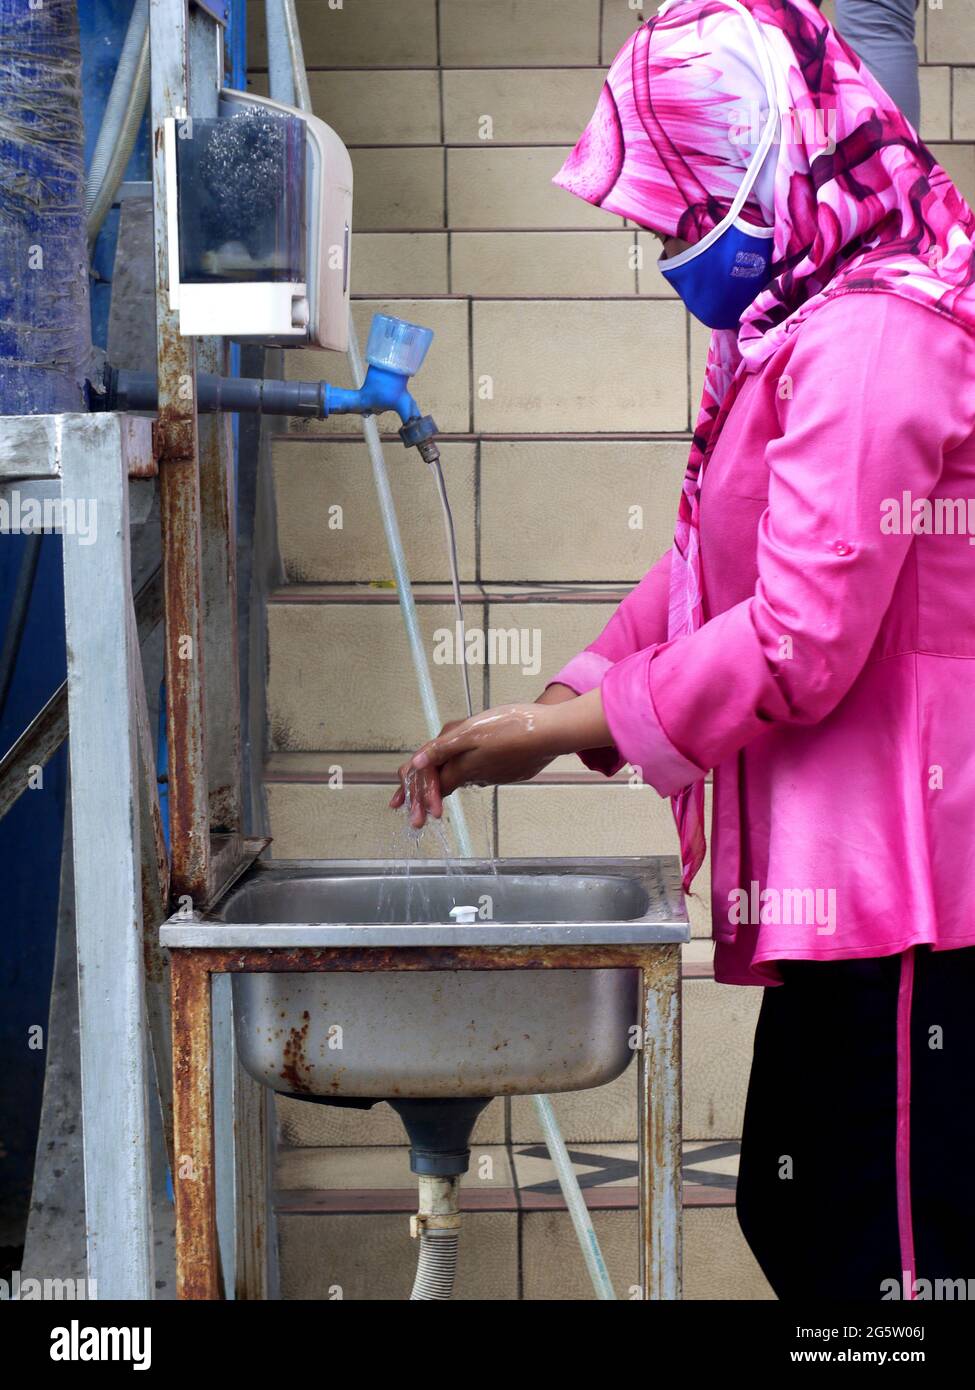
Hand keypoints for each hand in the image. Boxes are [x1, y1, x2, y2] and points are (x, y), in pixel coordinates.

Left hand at [389, 689, 610, 827]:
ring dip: (446, 787)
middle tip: (414, 818)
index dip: (414, 793)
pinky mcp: (506, 770)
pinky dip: (466, 776)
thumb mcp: (471, 732)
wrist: (550, 734)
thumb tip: (417, 763)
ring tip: (436, 794)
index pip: (432, 783)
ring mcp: (492, 773)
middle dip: (426, 799)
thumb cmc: (512, 728)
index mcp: (463, 766)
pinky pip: (479, 773)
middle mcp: (476, 774)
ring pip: (461, 778)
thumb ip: (443, 747)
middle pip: (444, 785)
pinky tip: (467, 772)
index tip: (400, 808)